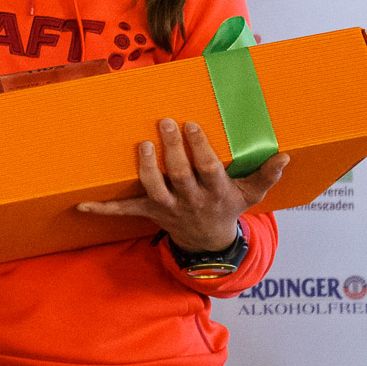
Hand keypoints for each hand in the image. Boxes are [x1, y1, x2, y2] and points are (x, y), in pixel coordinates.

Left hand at [76, 118, 288, 250]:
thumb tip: (285, 155)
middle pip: (180, 175)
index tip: (192, 125)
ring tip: (143, 145)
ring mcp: (168, 207)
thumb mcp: (252, 195)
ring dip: (146, 169)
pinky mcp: (149, 211)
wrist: (209, 242)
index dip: (199, 149)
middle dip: (173, 150)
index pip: (208, 169)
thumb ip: (266, 175)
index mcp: (215, 192)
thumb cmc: (228, 208)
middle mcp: (190, 200)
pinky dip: (103, 209)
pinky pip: (124, 211)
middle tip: (167, 123)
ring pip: (154, 189)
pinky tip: (81, 205)